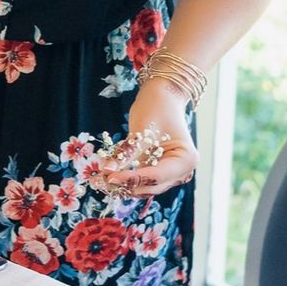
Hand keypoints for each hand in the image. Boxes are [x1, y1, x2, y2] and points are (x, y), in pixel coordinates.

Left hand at [90, 83, 199, 198]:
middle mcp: (183, 172)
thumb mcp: (141, 130)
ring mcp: (172, 174)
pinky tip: (109, 175)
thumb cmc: (156, 108)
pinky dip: (127, 180)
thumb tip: (107, 170)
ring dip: (125, 186)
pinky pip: (143, 181)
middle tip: (100, 180)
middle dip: (126, 185)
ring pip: (146, 188)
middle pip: (152, 186)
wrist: (163, 97)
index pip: (156, 176)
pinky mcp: (160, 172)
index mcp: (186, 160)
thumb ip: (127, 152)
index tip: (110, 177)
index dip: (132, 179)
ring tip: (101, 180)